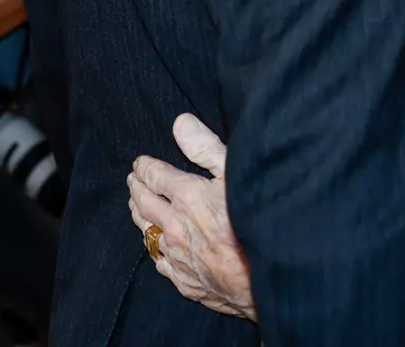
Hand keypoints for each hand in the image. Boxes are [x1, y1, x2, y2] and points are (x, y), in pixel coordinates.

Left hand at [129, 114, 255, 321]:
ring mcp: (178, 257)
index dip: (144, 167)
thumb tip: (180, 124)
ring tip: (136, 206)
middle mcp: (176, 226)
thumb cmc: (259, 220)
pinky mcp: (186, 281)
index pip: (154, 176)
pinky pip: (160, 262)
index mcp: (187, 196)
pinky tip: (157, 246)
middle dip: (136, 188)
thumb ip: (207, 148)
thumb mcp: (238, 174)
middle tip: (133, 180)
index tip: (140, 162)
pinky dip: (156, 249)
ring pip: (147, 233)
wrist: (271, 274)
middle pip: (144, 203)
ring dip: (140, 216)